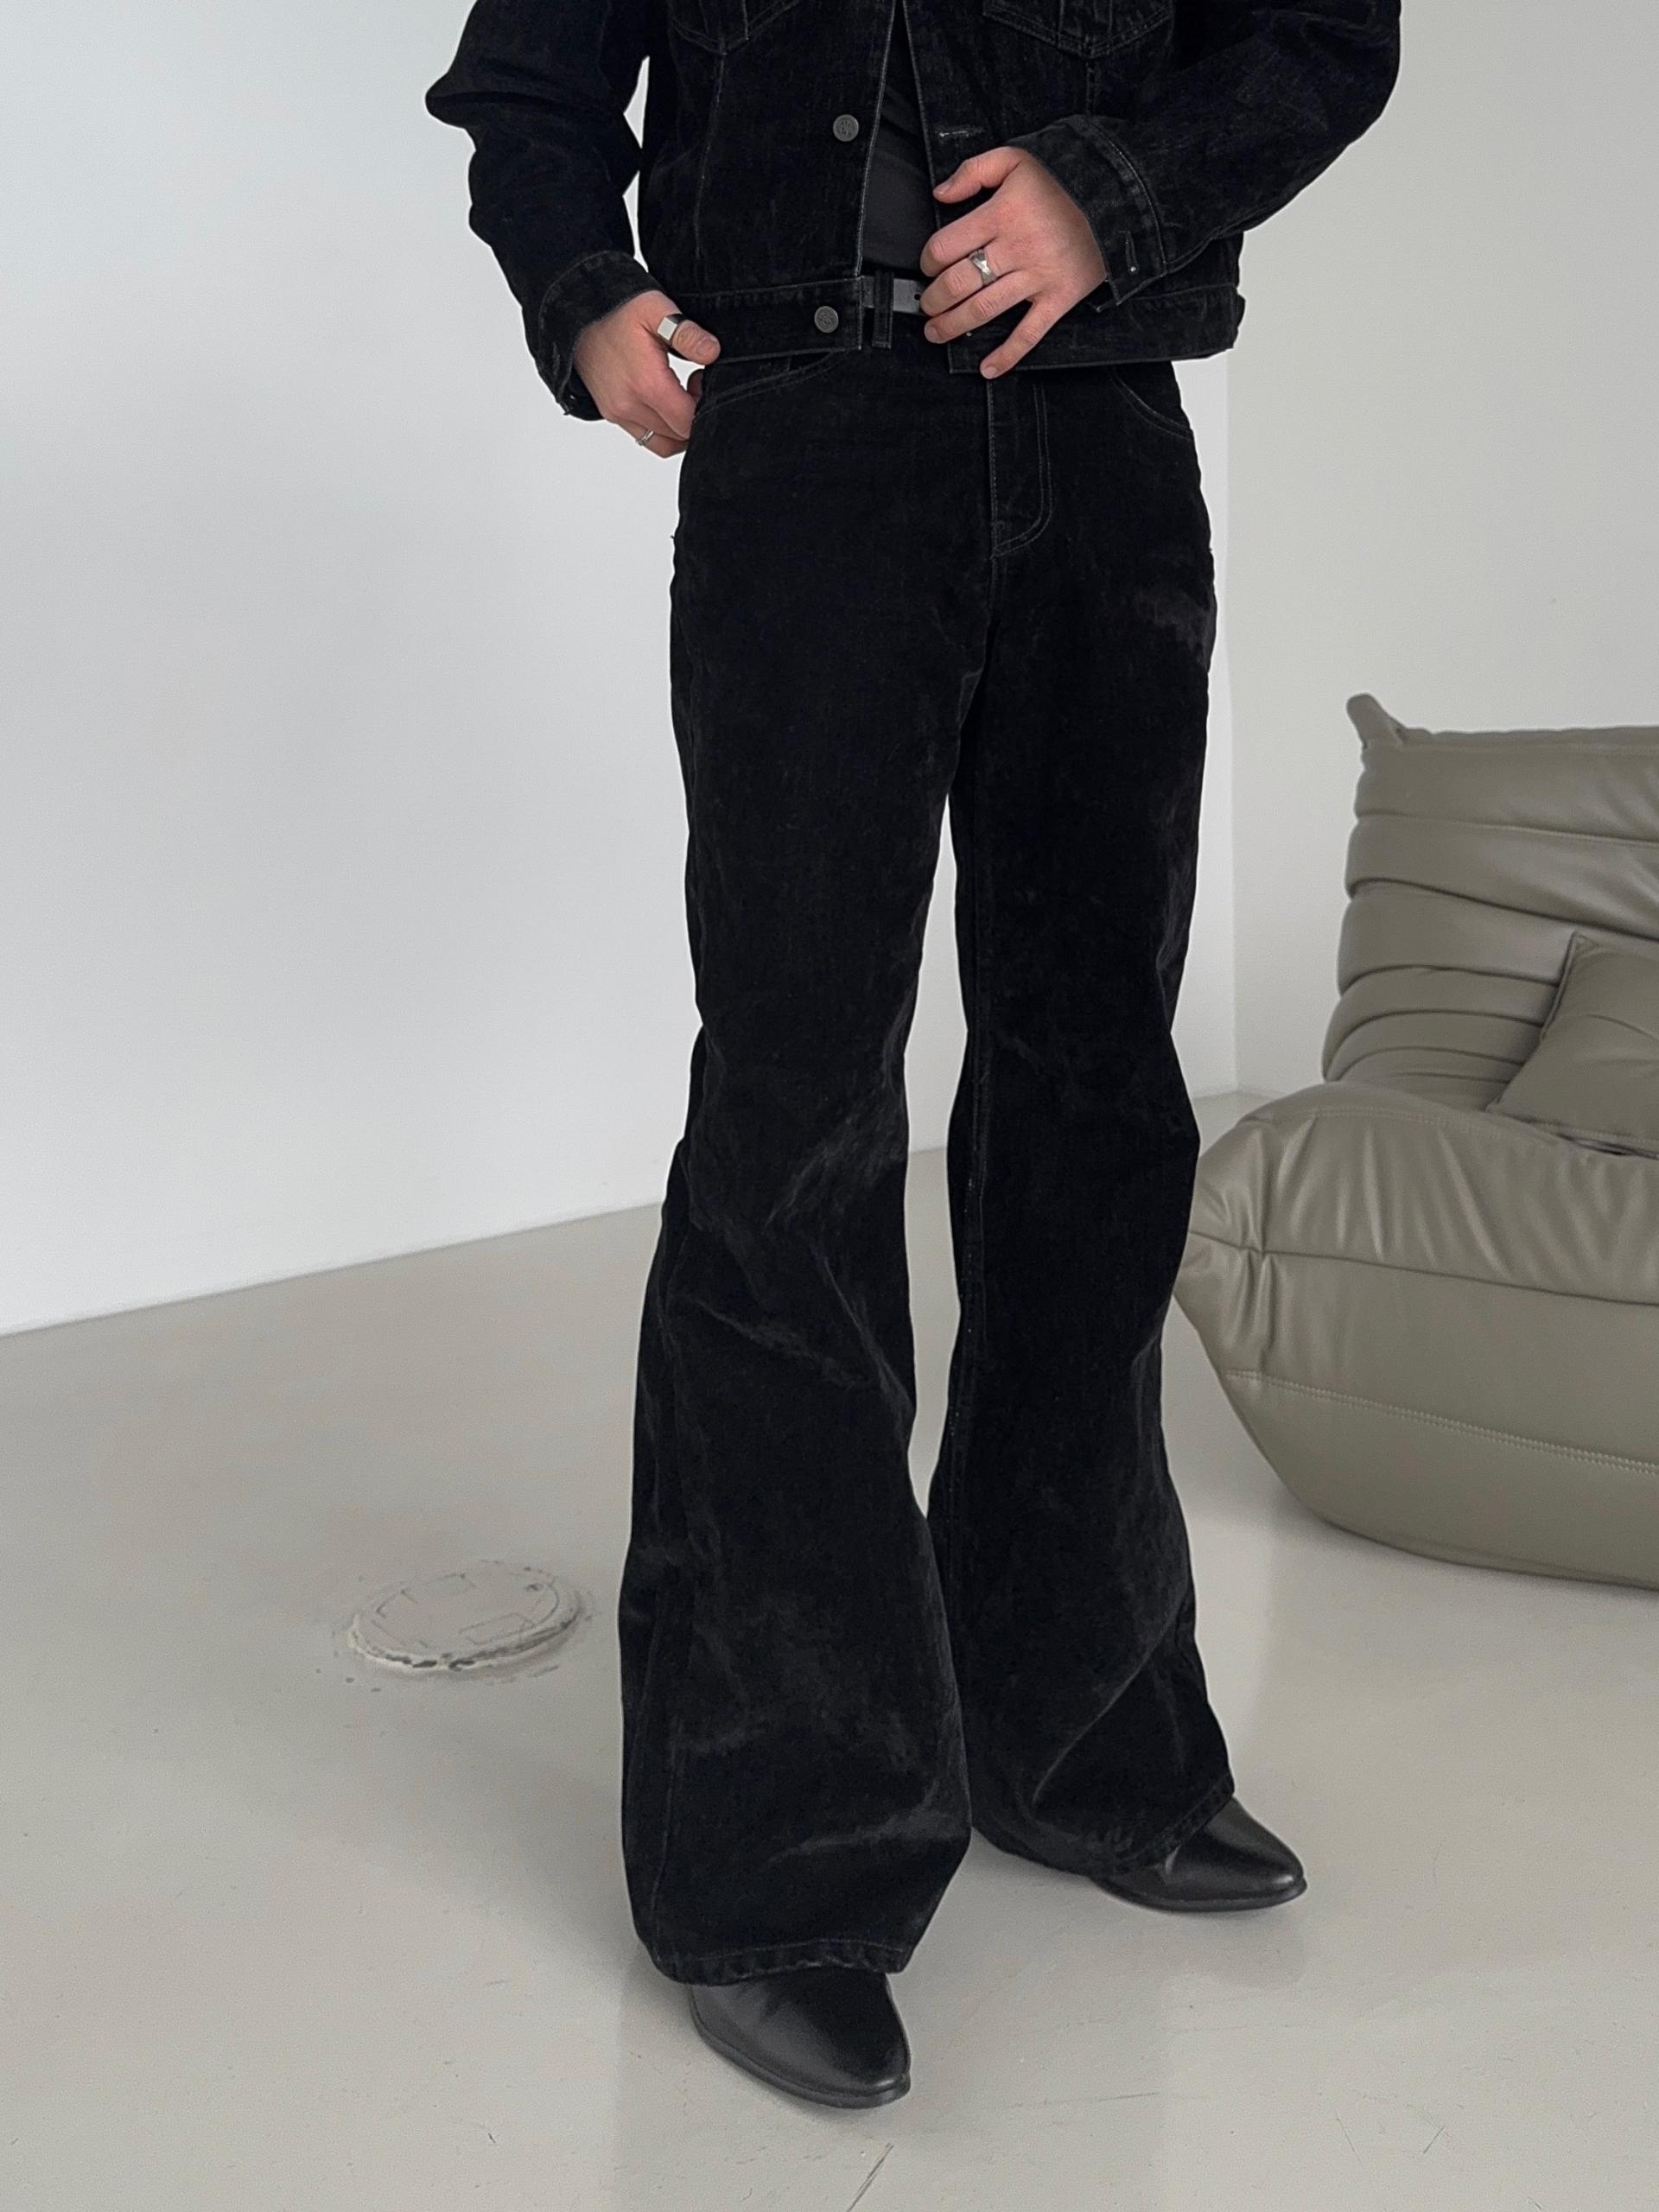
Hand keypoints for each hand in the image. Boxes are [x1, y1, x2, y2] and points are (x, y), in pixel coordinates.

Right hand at [573, 288, 721, 455]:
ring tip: (679, 396)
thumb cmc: (617, 309)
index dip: (705, 406)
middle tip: (693, 386)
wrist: (577, 313)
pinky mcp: (612, 414)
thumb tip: (712, 352)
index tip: (702, 381)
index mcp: (646, 384)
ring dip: (679, 427)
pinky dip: (662, 430)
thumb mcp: (657, 310)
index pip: (688, 421)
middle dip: (694, 416)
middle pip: (678, 436)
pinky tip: (664, 403)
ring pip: (663, 444)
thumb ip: (686, 334)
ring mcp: (619, 414)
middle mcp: (630, 406)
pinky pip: (645, 438)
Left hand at [918, 146, 1107, 376]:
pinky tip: (987, 369)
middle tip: (927, 305)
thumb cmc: (1062, 181)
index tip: (927, 265)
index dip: (928, 259)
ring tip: (936, 332)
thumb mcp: (1015, 159)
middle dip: (934, 299)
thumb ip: (973, 171)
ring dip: (953, 326)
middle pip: (959, 282)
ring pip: (984, 309)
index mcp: (1001, 215)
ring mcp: (1038, 277)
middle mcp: (1016, 249)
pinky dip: (1007, 355)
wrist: (1114, 197)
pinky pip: (1029, 333)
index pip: (947, 246)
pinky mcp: (1058, 298)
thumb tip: (940, 193)